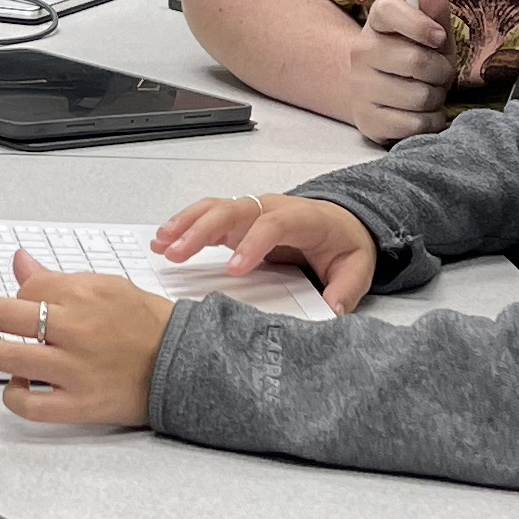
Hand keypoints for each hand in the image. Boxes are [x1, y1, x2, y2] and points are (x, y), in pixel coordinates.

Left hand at [0, 251, 176, 425]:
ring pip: (7, 358)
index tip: (22, 303)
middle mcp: (76, 330)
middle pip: (4, 316)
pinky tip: (18, 385)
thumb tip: (20, 261)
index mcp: (84, 295)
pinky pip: (30, 405)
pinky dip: (13, 396)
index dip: (18, 295)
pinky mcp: (80, 404)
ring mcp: (75, 370)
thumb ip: (57, 277)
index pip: (27, 287)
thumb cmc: (148, 325)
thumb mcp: (106, 285)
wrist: (183, 362)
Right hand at [153, 193, 379, 315]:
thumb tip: (331, 310)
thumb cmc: (344, 244)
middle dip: (203, 230)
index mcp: (303, 218)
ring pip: (214, 208)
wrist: (342, 223)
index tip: (234, 269)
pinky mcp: (238, 221)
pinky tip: (163, 240)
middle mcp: (272, 208)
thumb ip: (346, 289)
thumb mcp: (357, 267)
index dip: (252, 243)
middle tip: (178, 254)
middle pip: (234, 209)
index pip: (273, 224)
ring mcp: (252, 211)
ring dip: (185, 224)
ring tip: (161, 244)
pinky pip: (207, 215)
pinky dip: (183, 225)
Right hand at [347, 0, 455, 142]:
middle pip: (416, 62)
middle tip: (438, 75)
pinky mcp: (367, 120)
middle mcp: (361, 51)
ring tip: (428, 95)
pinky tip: (423, 115)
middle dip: (441, 72)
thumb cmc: (414, 60)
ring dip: (436, 99)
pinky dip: (430, 122)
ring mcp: (360, 87)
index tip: (438, 37)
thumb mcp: (431, 36)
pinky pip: (414, 124)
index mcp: (376, 22)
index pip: (389, 10)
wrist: (380, 94)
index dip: (419, 24)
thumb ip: (435, 17)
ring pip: (419, 96)